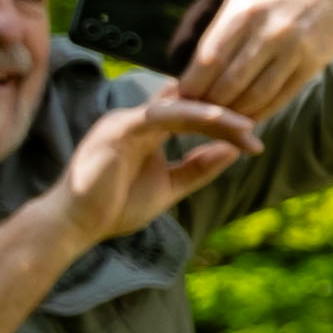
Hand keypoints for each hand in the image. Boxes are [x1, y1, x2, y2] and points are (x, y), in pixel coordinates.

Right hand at [40, 85, 264, 251]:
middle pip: (190, 106)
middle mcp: (136, 119)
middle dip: (225, 115)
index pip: (191, 114)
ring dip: (217, 115)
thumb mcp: (169, 186)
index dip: (223, 121)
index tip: (255, 137)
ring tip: (248, 125)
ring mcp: (126, 120)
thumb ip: (198, 168)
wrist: (74, 226)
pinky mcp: (119, 129)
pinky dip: (194, 116)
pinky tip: (221, 120)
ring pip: (181, 106)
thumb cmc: (114, 207)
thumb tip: (234, 150)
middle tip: (258, 127)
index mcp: (147, 129)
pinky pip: (163, 116)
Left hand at [153, 0, 332, 120]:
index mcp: (246, 8)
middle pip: (230, 81)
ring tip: (214, 116)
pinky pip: (280, 98)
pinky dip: (259, 112)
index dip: (191, 82)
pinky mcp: (312, 65)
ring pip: (255, 95)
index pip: (210, 57)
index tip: (177, 94)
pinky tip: (242, 115)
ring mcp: (295, 50)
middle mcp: (271, 31)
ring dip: (232, 112)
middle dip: (206, 102)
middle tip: (190, 112)